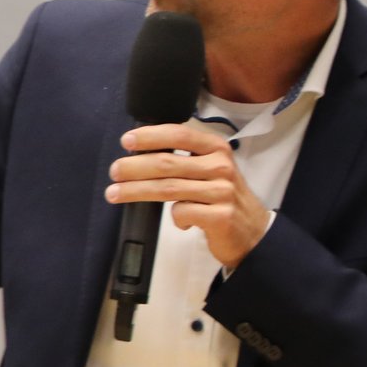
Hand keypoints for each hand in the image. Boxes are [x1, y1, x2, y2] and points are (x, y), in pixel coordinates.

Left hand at [105, 123, 269, 269]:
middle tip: (114, 171)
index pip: (179, 135)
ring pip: (168, 188)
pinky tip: (180, 221)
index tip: (127, 140)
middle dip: (134, 167)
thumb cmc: (222, 197)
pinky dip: (175, 218)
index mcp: (216, 148)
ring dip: (136, 191)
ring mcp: (222, 191)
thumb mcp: (210, 169)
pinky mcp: (220, 216)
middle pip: (167, 163)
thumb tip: (139, 155)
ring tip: (115, 193)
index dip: (151, 136)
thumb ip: (184, 160)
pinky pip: (183, 212)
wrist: (252, 232)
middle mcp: (221, 166)